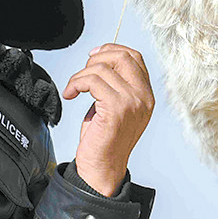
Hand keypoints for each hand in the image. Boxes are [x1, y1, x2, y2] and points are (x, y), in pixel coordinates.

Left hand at [62, 43, 154, 195]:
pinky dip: (77, 83)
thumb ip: (115, 84)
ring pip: (103, 68)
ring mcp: (133, 102)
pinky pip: (93, 81)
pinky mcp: (117, 109)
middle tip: (82, 74)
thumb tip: (100, 59)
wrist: (102, 168)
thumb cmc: (104, 139)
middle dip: (97, 58)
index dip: (112, 50)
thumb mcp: (115, 106)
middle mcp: (144, 97)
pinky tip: (71, 95)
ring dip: (81, 75)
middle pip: (122, 56)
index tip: (94, 55)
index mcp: (146, 95)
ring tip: (73, 89)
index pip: (135, 57)